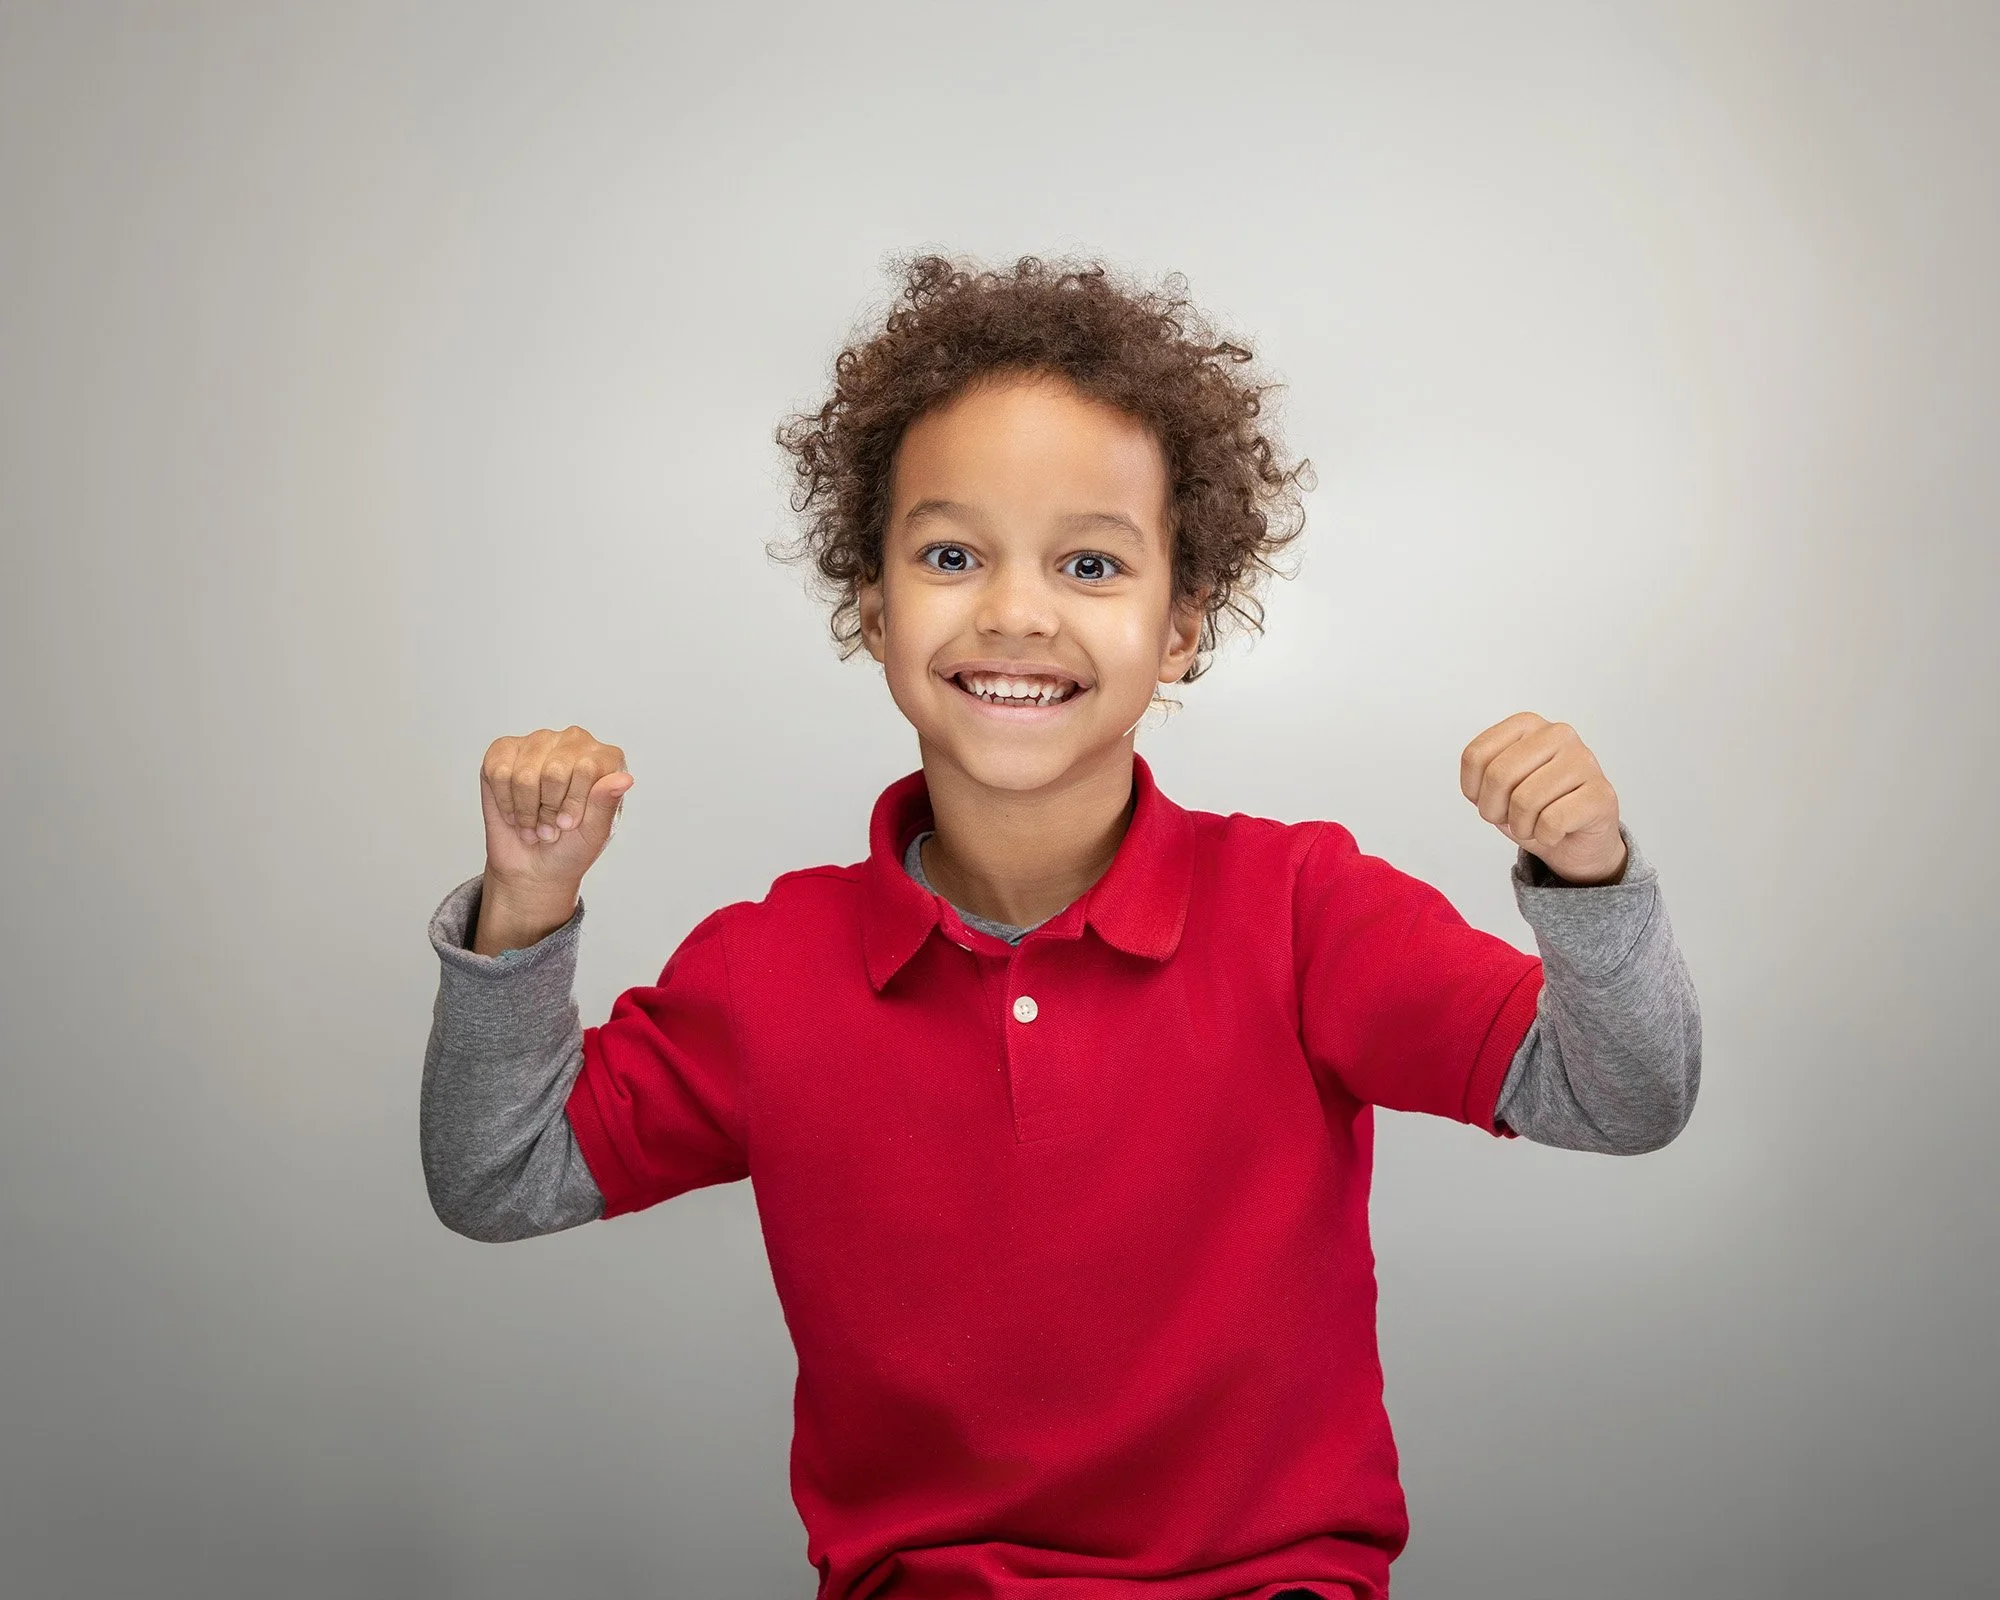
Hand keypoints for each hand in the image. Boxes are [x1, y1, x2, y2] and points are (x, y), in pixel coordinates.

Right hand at [479, 725, 634, 900]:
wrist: (534, 866)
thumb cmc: (571, 847)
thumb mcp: (595, 833)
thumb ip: (607, 803)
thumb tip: (625, 779)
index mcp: (604, 759)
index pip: (586, 768)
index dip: (573, 803)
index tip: (570, 823)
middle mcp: (573, 742)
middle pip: (554, 770)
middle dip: (548, 809)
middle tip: (550, 827)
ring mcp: (539, 742)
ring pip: (524, 774)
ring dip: (525, 810)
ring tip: (533, 823)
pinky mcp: (504, 751)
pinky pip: (498, 771)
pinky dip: (504, 801)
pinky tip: (513, 811)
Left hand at [1459, 712, 1625, 884]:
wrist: (1579, 842)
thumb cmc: (1536, 811)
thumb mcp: (1497, 791)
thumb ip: (1482, 778)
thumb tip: (1480, 787)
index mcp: (1527, 724)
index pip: (1476, 756)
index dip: (1474, 791)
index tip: (1491, 801)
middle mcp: (1558, 734)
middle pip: (1498, 775)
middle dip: (1494, 811)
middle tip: (1511, 820)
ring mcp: (1583, 760)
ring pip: (1525, 801)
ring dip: (1522, 827)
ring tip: (1535, 826)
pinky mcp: (1601, 793)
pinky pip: (1552, 821)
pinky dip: (1546, 837)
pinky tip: (1557, 832)